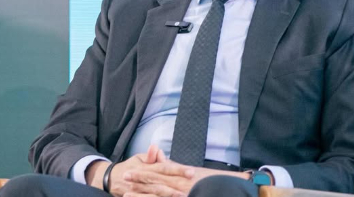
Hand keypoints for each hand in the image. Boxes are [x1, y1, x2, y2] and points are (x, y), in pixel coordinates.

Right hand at [86, 145, 187, 196]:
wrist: (109, 179)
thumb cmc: (130, 167)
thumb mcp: (138, 158)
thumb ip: (150, 156)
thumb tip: (156, 148)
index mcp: (147, 167)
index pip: (164, 167)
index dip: (177, 169)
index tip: (191, 171)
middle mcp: (144, 179)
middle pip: (162, 182)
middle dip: (176, 184)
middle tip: (190, 186)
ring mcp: (139, 190)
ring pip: (155, 193)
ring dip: (168, 195)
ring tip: (182, 196)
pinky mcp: (136, 196)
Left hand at [122, 162, 248, 196]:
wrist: (229, 188)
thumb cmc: (214, 181)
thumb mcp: (195, 173)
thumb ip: (179, 169)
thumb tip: (166, 160)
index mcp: (182, 175)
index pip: (161, 171)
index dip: (145, 171)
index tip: (132, 170)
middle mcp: (180, 183)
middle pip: (157, 180)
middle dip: (140, 180)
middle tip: (124, 178)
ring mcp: (180, 192)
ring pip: (159, 193)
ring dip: (143, 193)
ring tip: (127, 193)